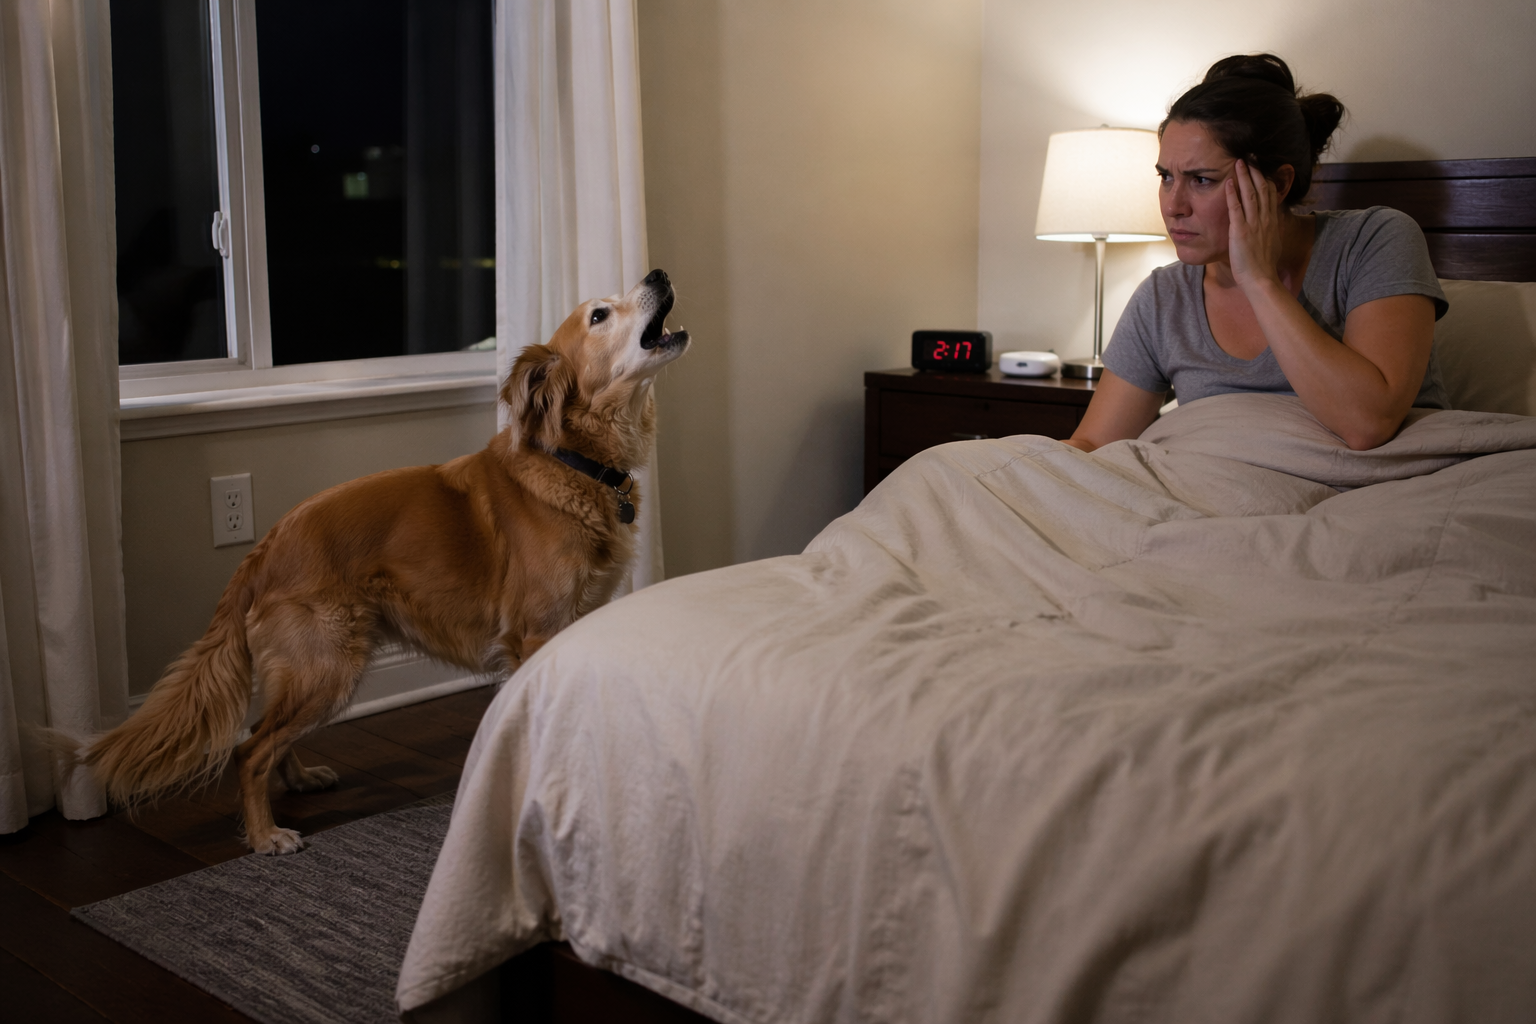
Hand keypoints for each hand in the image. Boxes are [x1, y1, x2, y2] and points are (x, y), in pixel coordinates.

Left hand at [1225, 159, 1285, 289]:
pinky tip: (1229, 182)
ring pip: (1250, 194)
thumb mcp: (1271, 244)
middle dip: (1256, 171)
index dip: (1265, 178)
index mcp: (1271, 222)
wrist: (1261, 279)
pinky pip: (1236, 208)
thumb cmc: (1264, 266)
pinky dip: (1233, 194)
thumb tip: (1269, 228)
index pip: (1270, 194)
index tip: (1260, 167)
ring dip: (1244, 177)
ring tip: (1239, 162)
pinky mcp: (1240, 231)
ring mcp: (1253, 224)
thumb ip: (1268, 232)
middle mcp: (1265, 219)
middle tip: (1250, 157)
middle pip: (1262, 188)